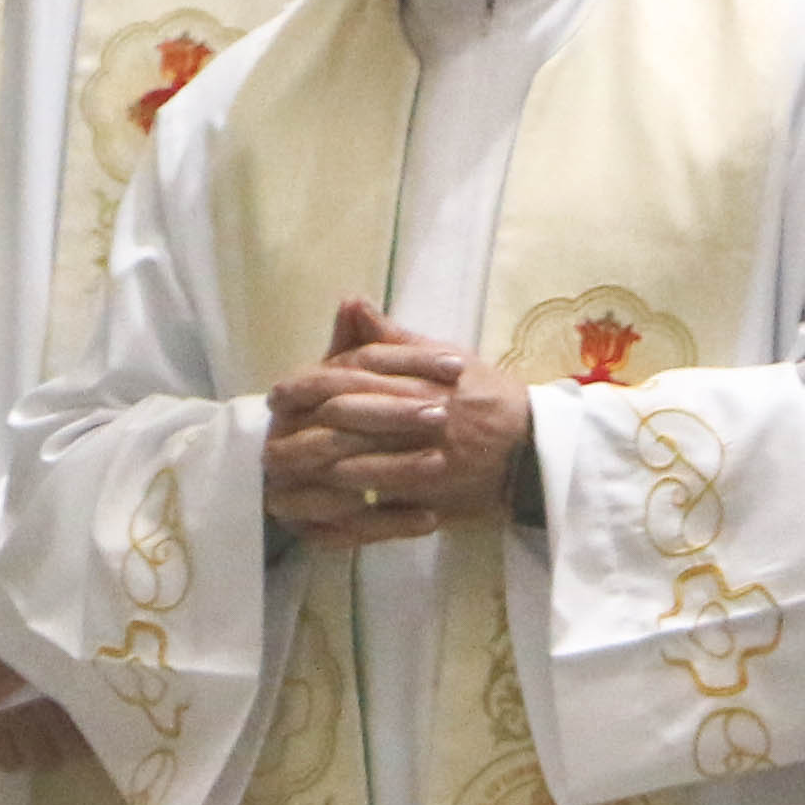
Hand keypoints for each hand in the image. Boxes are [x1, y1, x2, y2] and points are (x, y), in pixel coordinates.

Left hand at [264, 297, 527, 541]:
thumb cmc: (485, 397)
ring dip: (315, 463)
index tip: (280, 391)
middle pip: (355, 413)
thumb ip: (393, 339)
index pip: (362, 372)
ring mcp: (435, 457)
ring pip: (363, 459)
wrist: (535, 450)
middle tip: (268, 431)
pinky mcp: (438, 495)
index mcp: (432, 374)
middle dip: (304, 423)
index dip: (314, 381)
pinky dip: (347, 502)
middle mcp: (433, 412)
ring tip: (278, 466)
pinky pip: (384, 501)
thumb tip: (351, 303)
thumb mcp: (446, 356)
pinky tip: (316, 500)